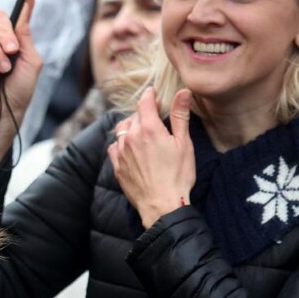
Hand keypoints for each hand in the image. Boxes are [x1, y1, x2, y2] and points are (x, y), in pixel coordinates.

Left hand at [108, 88, 195, 228]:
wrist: (162, 205)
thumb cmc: (177, 175)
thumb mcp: (184, 144)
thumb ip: (180, 116)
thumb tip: (183, 92)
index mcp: (149, 129)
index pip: (145, 102)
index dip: (150, 95)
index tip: (153, 92)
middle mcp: (131, 138)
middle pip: (134, 116)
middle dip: (143, 112)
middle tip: (154, 115)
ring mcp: (121, 152)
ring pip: (122, 130)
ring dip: (131, 126)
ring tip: (141, 130)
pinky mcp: (117, 166)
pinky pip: (114, 147)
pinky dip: (121, 142)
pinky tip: (130, 147)